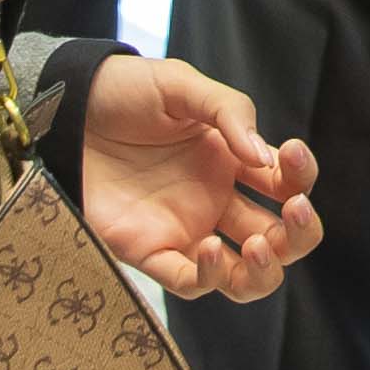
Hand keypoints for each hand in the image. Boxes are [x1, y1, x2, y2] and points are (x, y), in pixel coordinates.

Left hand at [76, 56, 320, 302]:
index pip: (287, 184)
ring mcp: (186, 229)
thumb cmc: (127, 93)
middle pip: (281, 239)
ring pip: (244, 276)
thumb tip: (266, 157)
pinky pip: (187, 282)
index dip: (301, 176)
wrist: (68, 111)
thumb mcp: (183, 86)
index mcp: (232, 161)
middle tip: (292, 214)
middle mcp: (216, 200)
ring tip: (257, 245)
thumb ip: (230, 113)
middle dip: (300, 234)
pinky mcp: (148, 251)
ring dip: (264, 271)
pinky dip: (208, 277)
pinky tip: (210, 250)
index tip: (291, 152)